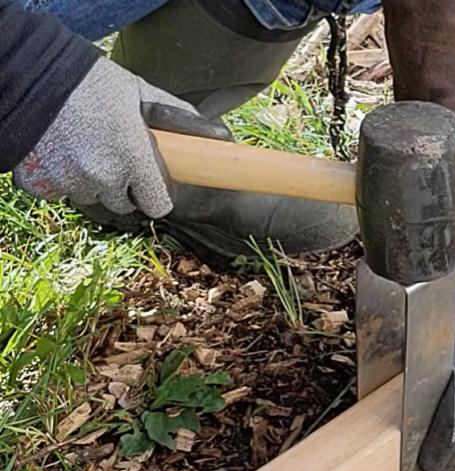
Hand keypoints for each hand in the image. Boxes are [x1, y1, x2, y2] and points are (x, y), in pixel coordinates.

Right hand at [13, 57, 229, 217]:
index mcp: (134, 157)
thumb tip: (218, 134)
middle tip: (115, 157)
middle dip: (125, 187)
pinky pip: (62, 193)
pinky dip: (64, 181)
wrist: (31, 74)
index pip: (158, 206)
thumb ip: (177, 117)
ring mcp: (71, 183)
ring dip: (95, 185)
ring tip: (88, 150)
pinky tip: (64, 155)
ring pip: (93, 199)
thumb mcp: (141, 94)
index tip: (152, 185)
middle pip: (125, 205)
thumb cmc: (92, 82)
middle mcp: (104, 177)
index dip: (156, 196)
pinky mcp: (42, 184)